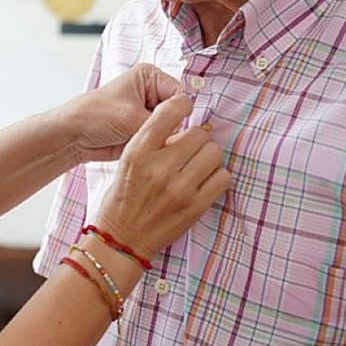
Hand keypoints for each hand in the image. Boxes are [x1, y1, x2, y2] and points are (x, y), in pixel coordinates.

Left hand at [53, 63, 182, 163]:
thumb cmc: (95, 116)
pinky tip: (148, 152)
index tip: (172, 129)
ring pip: (172, 129)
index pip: (182, 95)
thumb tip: (188, 137)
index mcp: (151, 76)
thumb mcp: (132, 117)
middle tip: (158, 140)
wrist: (72, 136)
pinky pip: (162, 141)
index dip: (179, 114)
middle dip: (171, 129)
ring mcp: (150, 113)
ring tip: (147, 144)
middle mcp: (153, 92)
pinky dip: (158, 148)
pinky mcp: (146, 131)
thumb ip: (163, 125)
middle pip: (179, 113)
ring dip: (163, 140)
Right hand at [93, 93, 228, 261]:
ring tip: (196, 166)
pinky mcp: (195, 207)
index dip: (182, 105)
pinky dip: (217, 176)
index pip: (169, 112)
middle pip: (199, 134)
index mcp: (137, 153)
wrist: (122, 239)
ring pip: (214, 153)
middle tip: (189, 150)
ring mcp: (179, 189)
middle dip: (197, 139)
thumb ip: (154, 141)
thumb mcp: (127, 162)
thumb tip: (191, 125)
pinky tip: (203, 181)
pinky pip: (223, 177)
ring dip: (208, 157)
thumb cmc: (123, 198)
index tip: (185, 109)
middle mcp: (159, 168)